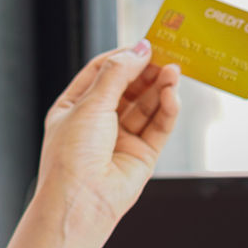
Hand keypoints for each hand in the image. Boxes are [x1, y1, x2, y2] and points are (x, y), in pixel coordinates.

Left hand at [36, 40, 180, 232]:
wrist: (81, 202)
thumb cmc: (72, 156)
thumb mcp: (91, 104)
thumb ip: (118, 75)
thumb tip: (140, 50)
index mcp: (76, 107)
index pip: (103, 72)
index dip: (124, 57)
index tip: (146, 45)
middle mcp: (98, 123)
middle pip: (129, 88)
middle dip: (148, 72)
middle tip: (168, 55)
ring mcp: (121, 139)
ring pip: (146, 107)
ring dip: (160, 89)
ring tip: (175, 72)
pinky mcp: (142, 156)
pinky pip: (158, 128)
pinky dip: (167, 111)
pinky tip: (172, 97)